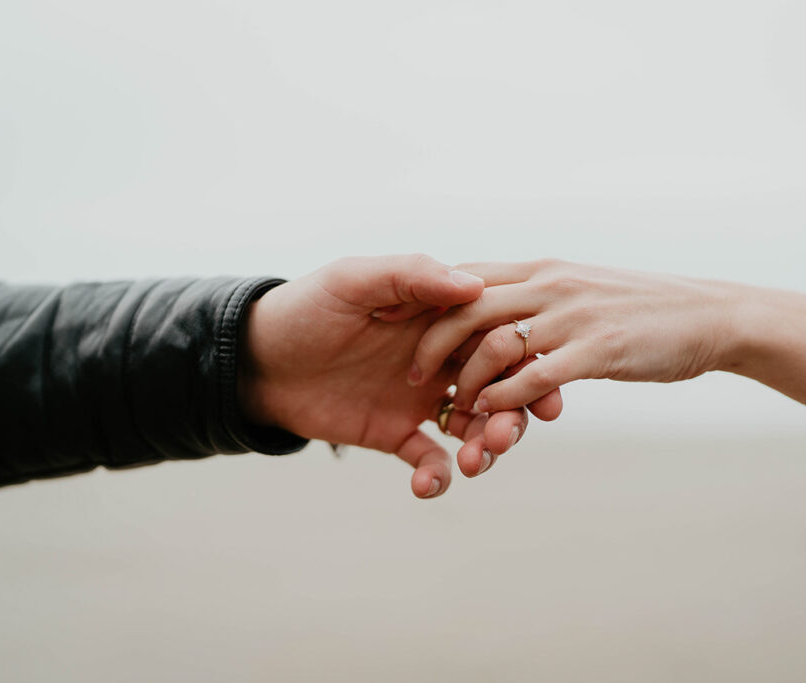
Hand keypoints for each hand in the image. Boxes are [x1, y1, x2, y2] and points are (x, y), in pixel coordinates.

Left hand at [237, 254, 560, 498]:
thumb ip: (411, 277)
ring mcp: (420, 399)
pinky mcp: (395, 433)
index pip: (501, 342)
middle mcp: (441, 360)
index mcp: (441, 321)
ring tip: (473, 464)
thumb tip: (472, 286)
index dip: (529, 369)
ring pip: (473, 428)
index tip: (548, 395)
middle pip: (498, 391)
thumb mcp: (354, 280)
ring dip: (483, 449)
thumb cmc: (306, 307)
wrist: (256, 359)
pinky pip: (430, 459)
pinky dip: (436, 476)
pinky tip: (425, 483)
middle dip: (512, 418)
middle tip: (504, 438)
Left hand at [411, 259, 738, 413]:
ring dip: (468, 380)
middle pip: (467, 305)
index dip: (431, 301)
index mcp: (544, 270)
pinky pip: (536, 376)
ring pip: (496, 343)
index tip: (405, 330)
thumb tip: (507, 317)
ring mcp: (574, 315)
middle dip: (432, 343)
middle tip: (416, 377)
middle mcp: (552, 285)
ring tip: (455, 409)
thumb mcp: (586, 289)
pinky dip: (507, 399)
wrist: (713, 316)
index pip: (470, 276)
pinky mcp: (599, 350)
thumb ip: (544, 297)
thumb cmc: (648, 310)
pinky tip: (494, 417)